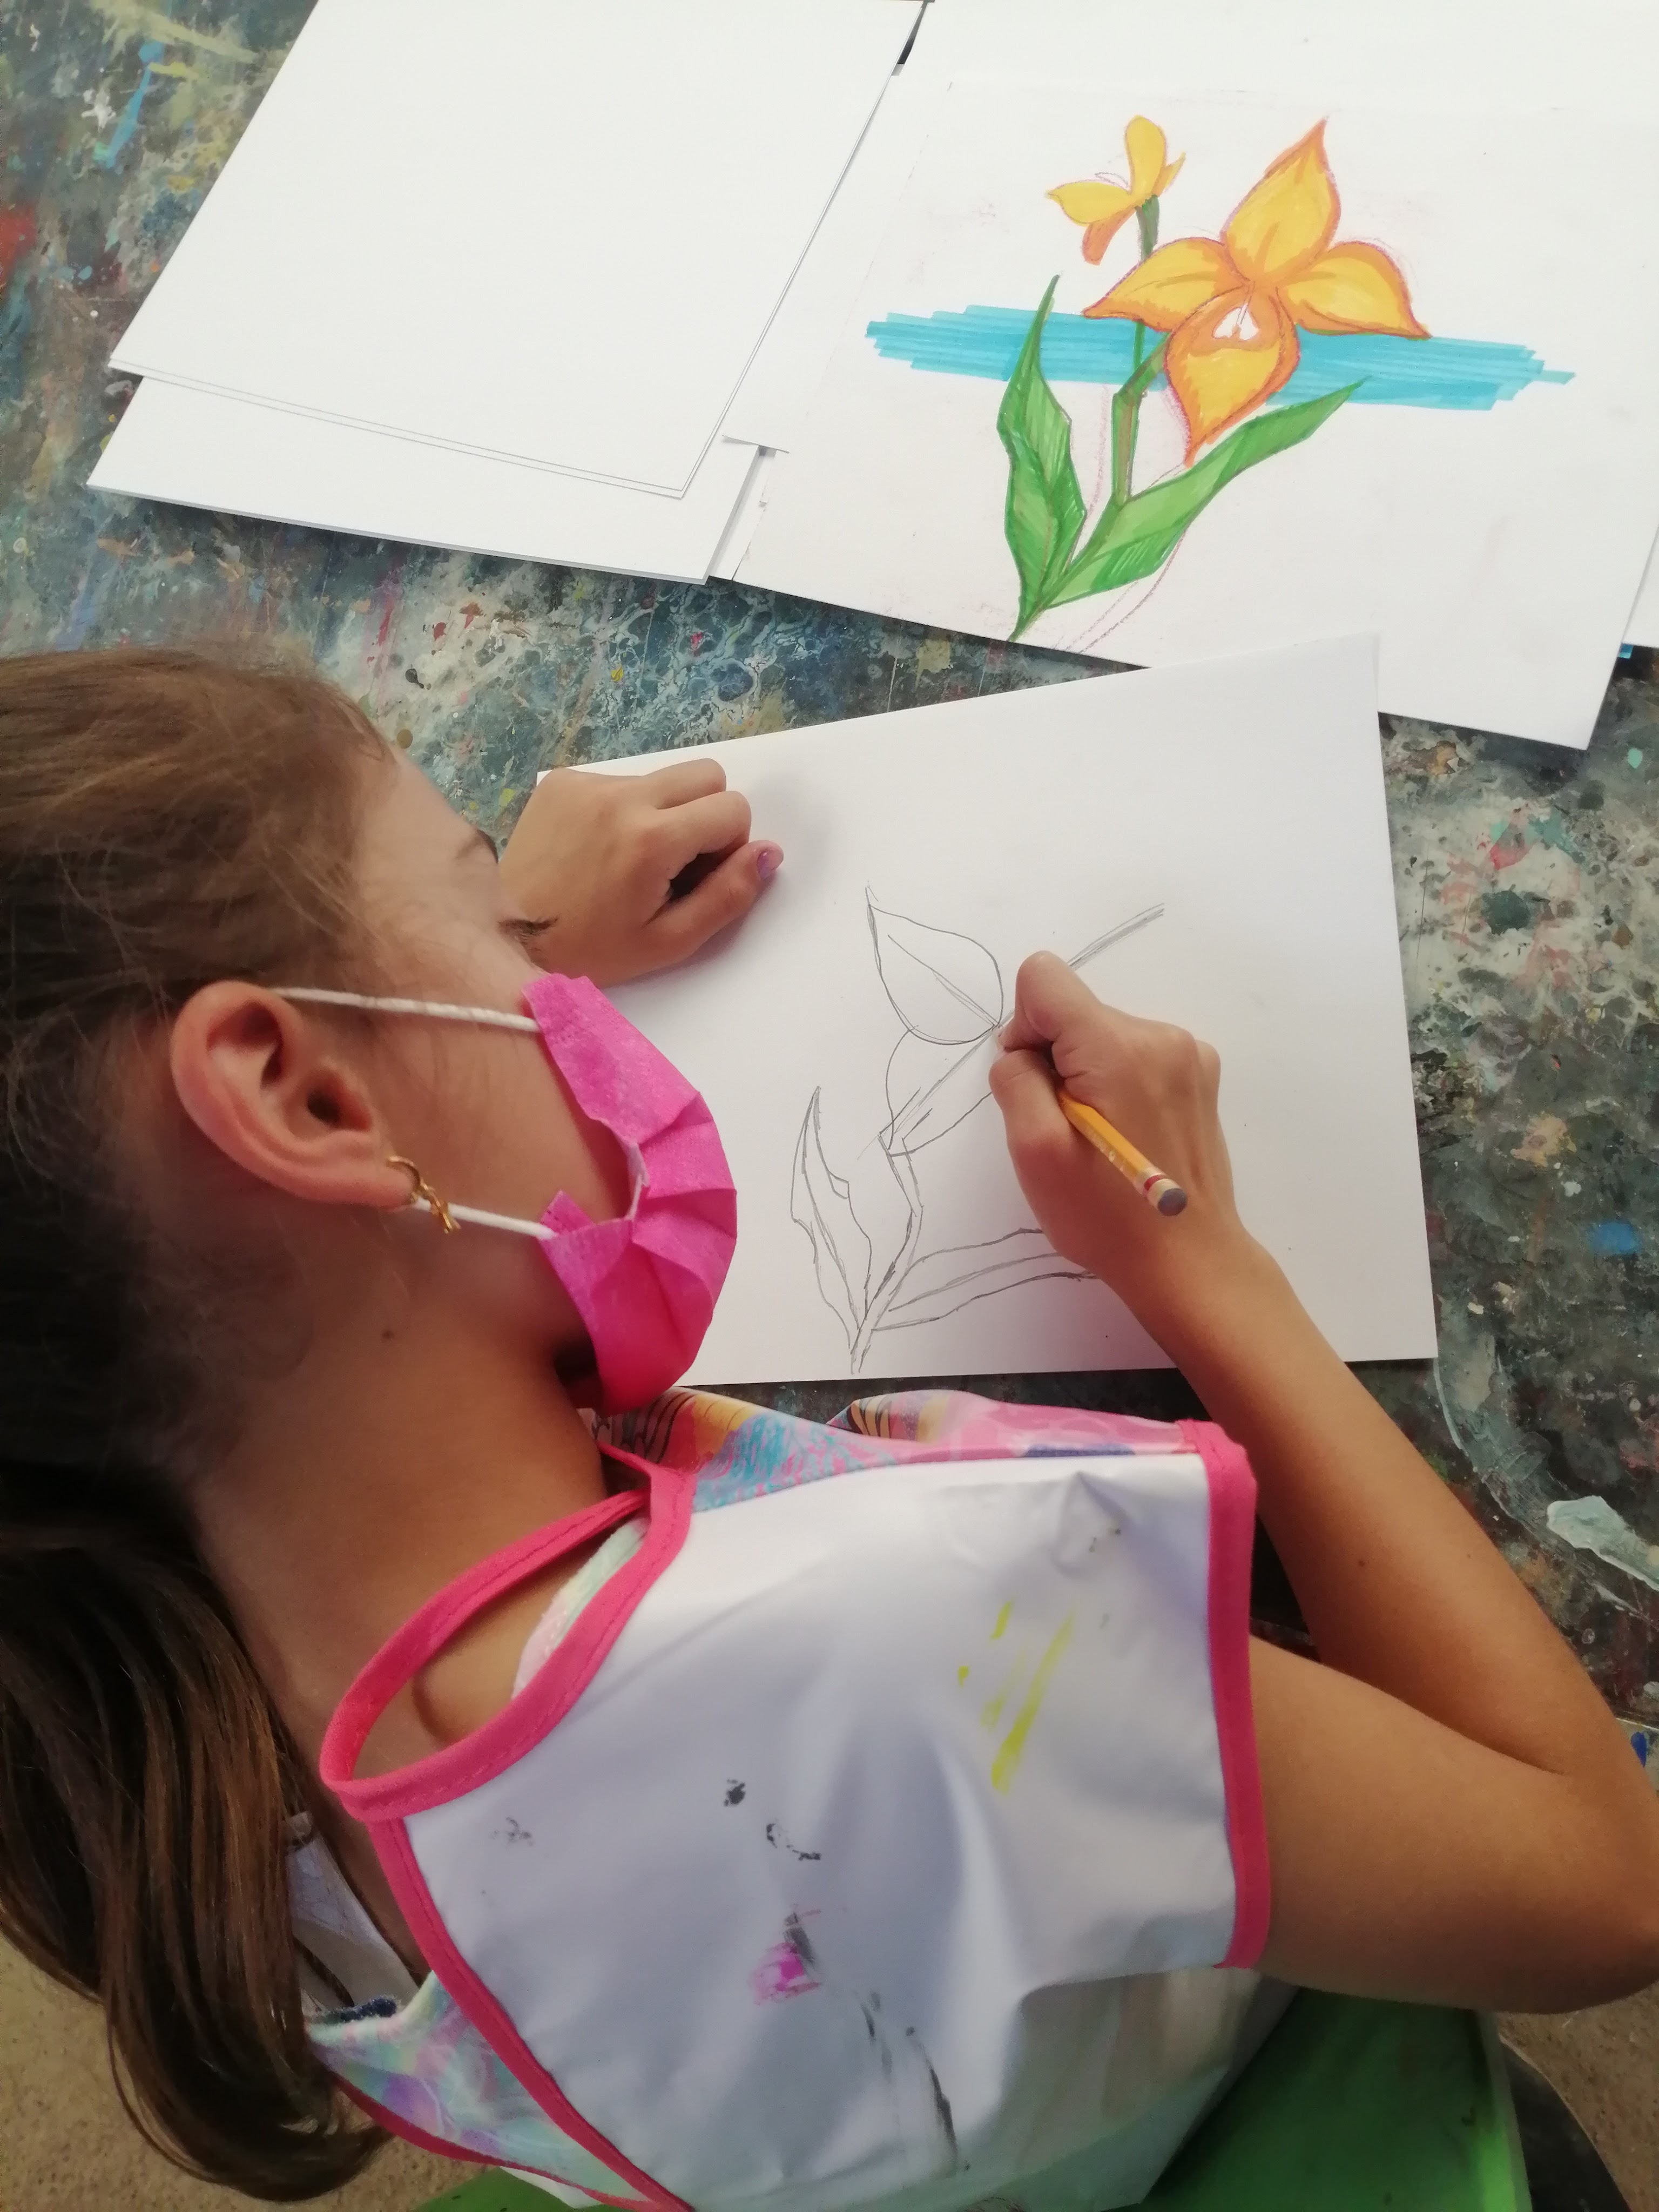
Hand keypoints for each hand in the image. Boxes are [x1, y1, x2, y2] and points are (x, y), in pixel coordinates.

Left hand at [499, 760, 781, 986]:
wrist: (508, 936)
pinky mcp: (563, 780)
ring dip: (663, 813)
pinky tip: (599, 848)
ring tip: (629, 860)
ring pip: (663, 778)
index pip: (732, 808)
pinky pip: (621, 781)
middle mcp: (621, 797)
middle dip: (706, 816)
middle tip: (674, 864)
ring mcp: (588, 783)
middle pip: (706, 774)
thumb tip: (769, 852)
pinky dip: (624, 810)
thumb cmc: (592, 950)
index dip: (727, 846)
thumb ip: (728, 896)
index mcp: (651, 839)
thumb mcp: (669, 941)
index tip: (695, 878)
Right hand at [987, 951, 1265, 1344]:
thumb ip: (1017, 1080)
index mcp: (1118, 1047)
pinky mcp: (1199, 1076)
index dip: (1024, 1029)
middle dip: (1056, 1060)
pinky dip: (1118, 1084)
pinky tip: (1126, 1134)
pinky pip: (1134, 1054)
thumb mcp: (1035, 1152)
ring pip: (1103, 1035)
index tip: (1036, 1086)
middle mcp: (1161, 1036)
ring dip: (1087, 1076)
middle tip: (1068, 1129)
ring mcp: (1188, 1054)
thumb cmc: (1105, 1216)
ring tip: (1099, 1138)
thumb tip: (1022, 1047)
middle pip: (1075, 1010)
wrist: (1188, 1262)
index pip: (1044, 979)